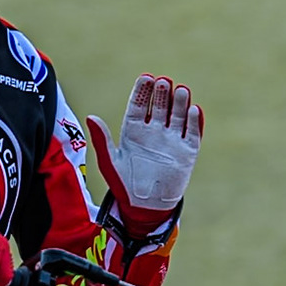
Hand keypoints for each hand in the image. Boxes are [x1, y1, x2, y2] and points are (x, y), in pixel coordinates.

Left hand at [86, 75, 202, 236]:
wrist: (145, 207)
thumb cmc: (124, 185)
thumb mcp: (110, 163)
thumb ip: (102, 140)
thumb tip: (90, 117)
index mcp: (134, 131)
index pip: (139, 106)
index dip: (142, 92)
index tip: (146, 77)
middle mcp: (154, 132)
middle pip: (160, 106)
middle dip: (162, 93)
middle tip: (163, 81)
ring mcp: (172, 140)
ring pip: (178, 116)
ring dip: (180, 103)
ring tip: (181, 90)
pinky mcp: (187, 152)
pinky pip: (193, 133)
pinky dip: (194, 122)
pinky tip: (194, 110)